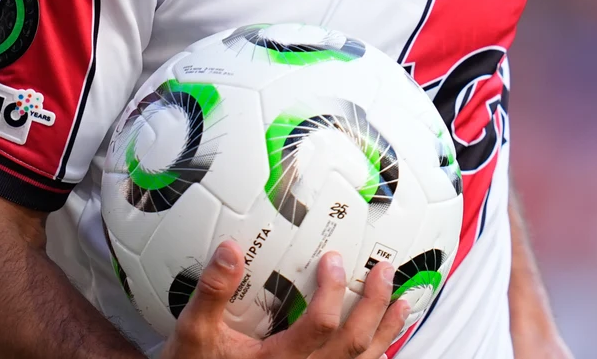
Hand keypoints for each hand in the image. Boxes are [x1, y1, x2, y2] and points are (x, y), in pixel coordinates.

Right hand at [158, 242, 410, 358]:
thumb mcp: (195, 331)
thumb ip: (213, 292)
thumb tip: (229, 249)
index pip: (320, 326)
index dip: (332, 292)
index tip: (334, 261)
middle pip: (353, 343)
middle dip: (373, 306)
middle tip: (382, 272)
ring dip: (384, 333)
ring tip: (402, 305)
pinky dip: (373, 354)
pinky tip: (382, 341)